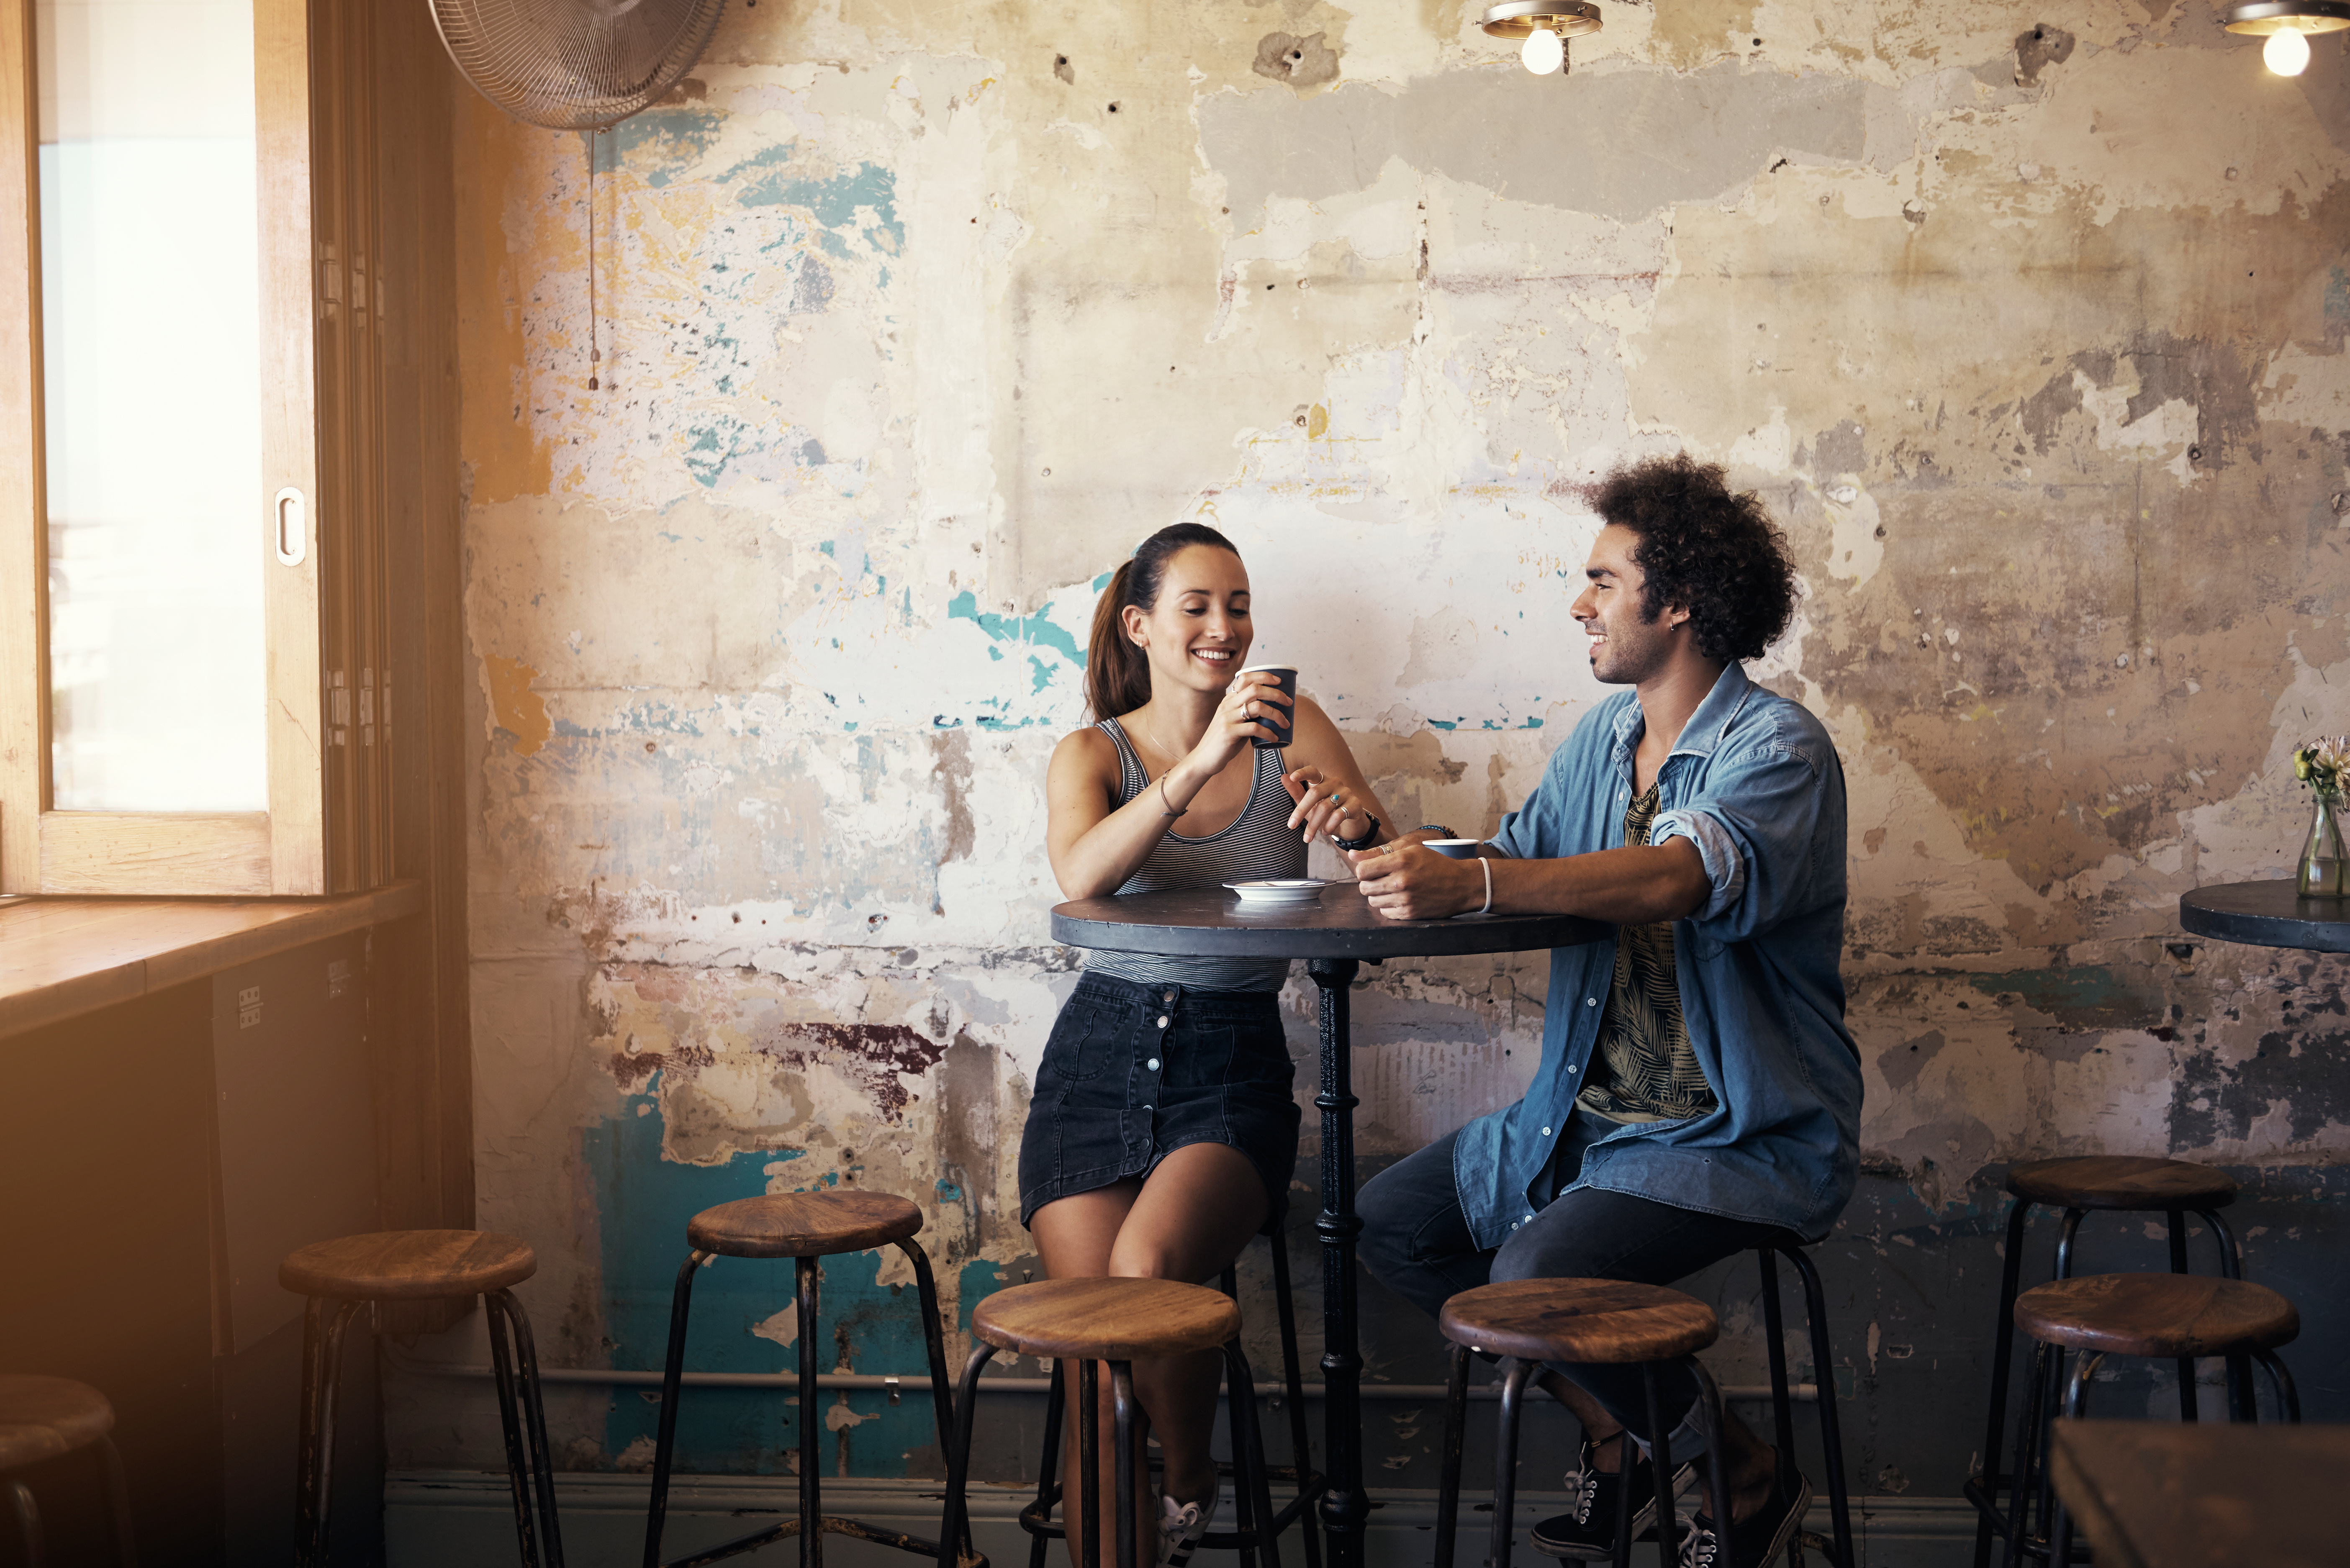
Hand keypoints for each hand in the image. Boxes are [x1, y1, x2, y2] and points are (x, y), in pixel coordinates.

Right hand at [1216, 669, 1291, 747]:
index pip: (1245, 678)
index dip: (1264, 676)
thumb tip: (1272, 711)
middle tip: (1289, 702)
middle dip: (1276, 694)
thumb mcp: (1234, 722)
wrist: (1203, 759)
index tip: (1279, 682)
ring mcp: (1227, 718)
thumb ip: (1248, 714)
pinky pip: (1254, 728)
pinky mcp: (1228, 733)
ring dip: (1276, 714)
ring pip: (1258, 707)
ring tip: (1285, 723)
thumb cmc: (1224, 741)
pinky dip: (1268, 732)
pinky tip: (1274, 738)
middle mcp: (1226, 705)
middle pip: (1255, 689)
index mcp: (1228, 700)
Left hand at [1282, 764, 1369, 843]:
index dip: (1302, 773)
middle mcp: (1335, 783)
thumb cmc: (1325, 814)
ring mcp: (1346, 792)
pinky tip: (1325, 832)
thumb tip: (1283, 777)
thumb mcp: (1309, 805)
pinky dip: (1329, 826)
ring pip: (1325, 807)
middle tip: (1290, 826)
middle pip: (1315, 793)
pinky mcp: (1355, 804)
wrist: (1348, 826)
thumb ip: (1296, 792)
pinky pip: (1339, 814)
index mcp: (1322, 780)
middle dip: (1301, 811)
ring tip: (1308, 837)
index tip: (1292, 778)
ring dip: (1313, 825)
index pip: (1312, 771)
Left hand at [1346, 842, 1485, 919]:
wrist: (1461, 884)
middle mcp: (1401, 881)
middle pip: (1364, 887)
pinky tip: (1400, 899)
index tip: (1371, 871)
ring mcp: (1405, 899)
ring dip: (1378, 896)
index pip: (1362, 870)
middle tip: (1382, 880)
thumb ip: (1378, 854)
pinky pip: (1385, 912)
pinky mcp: (1409, 913)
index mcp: (1400, 860)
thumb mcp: (1410, 850)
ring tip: (1392, 889)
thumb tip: (1352, 855)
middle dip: (1369, 884)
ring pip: (1372, 901)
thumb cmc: (1435, 864)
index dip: (1364, 871)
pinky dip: (1389, 906)